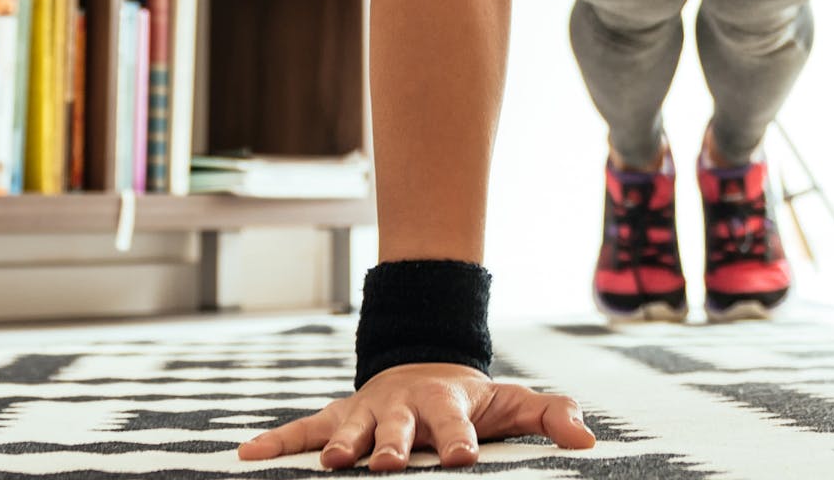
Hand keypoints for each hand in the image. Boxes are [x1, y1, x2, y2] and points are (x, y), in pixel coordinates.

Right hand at [236, 363, 595, 469]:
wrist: (425, 368)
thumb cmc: (472, 399)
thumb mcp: (515, 403)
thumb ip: (551, 416)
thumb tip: (587, 441)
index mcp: (448, 403)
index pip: (457, 425)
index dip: (460, 440)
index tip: (463, 459)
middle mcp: (403, 407)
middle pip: (398, 427)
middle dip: (393, 446)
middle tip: (387, 465)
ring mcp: (366, 412)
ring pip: (351, 428)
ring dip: (340, 446)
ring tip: (335, 463)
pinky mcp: (337, 419)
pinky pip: (303, 430)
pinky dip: (276, 441)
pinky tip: (246, 453)